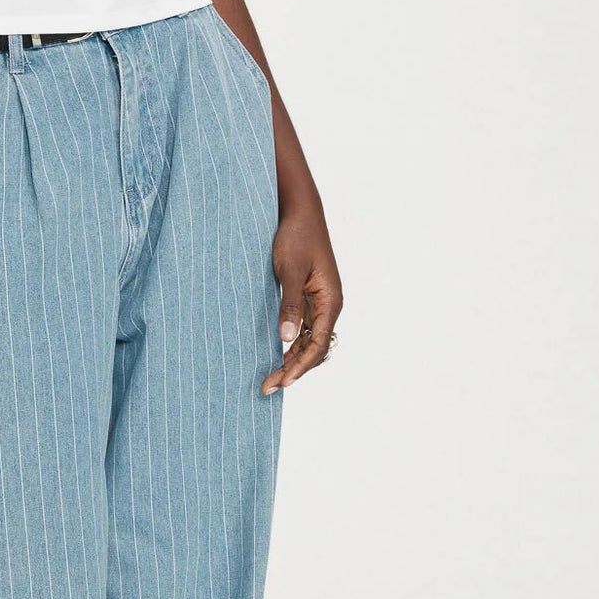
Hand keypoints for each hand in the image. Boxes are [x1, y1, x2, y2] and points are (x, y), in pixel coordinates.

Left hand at [263, 209, 341, 393]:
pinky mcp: (305, 296)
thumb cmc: (296, 236)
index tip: (282, 381)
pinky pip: (301, 328)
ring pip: (307, 341)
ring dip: (289, 359)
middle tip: (266, 387)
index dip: (300, 366)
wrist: (298, 211)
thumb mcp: (289, 270)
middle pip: (313, 348)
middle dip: (292, 368)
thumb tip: (287, 339)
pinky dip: (288, 343)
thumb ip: (288, 304)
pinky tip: (272, 353)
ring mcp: (317, 302)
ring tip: (267, 377)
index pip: (319, 345)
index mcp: (331, 301)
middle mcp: (328, 305)